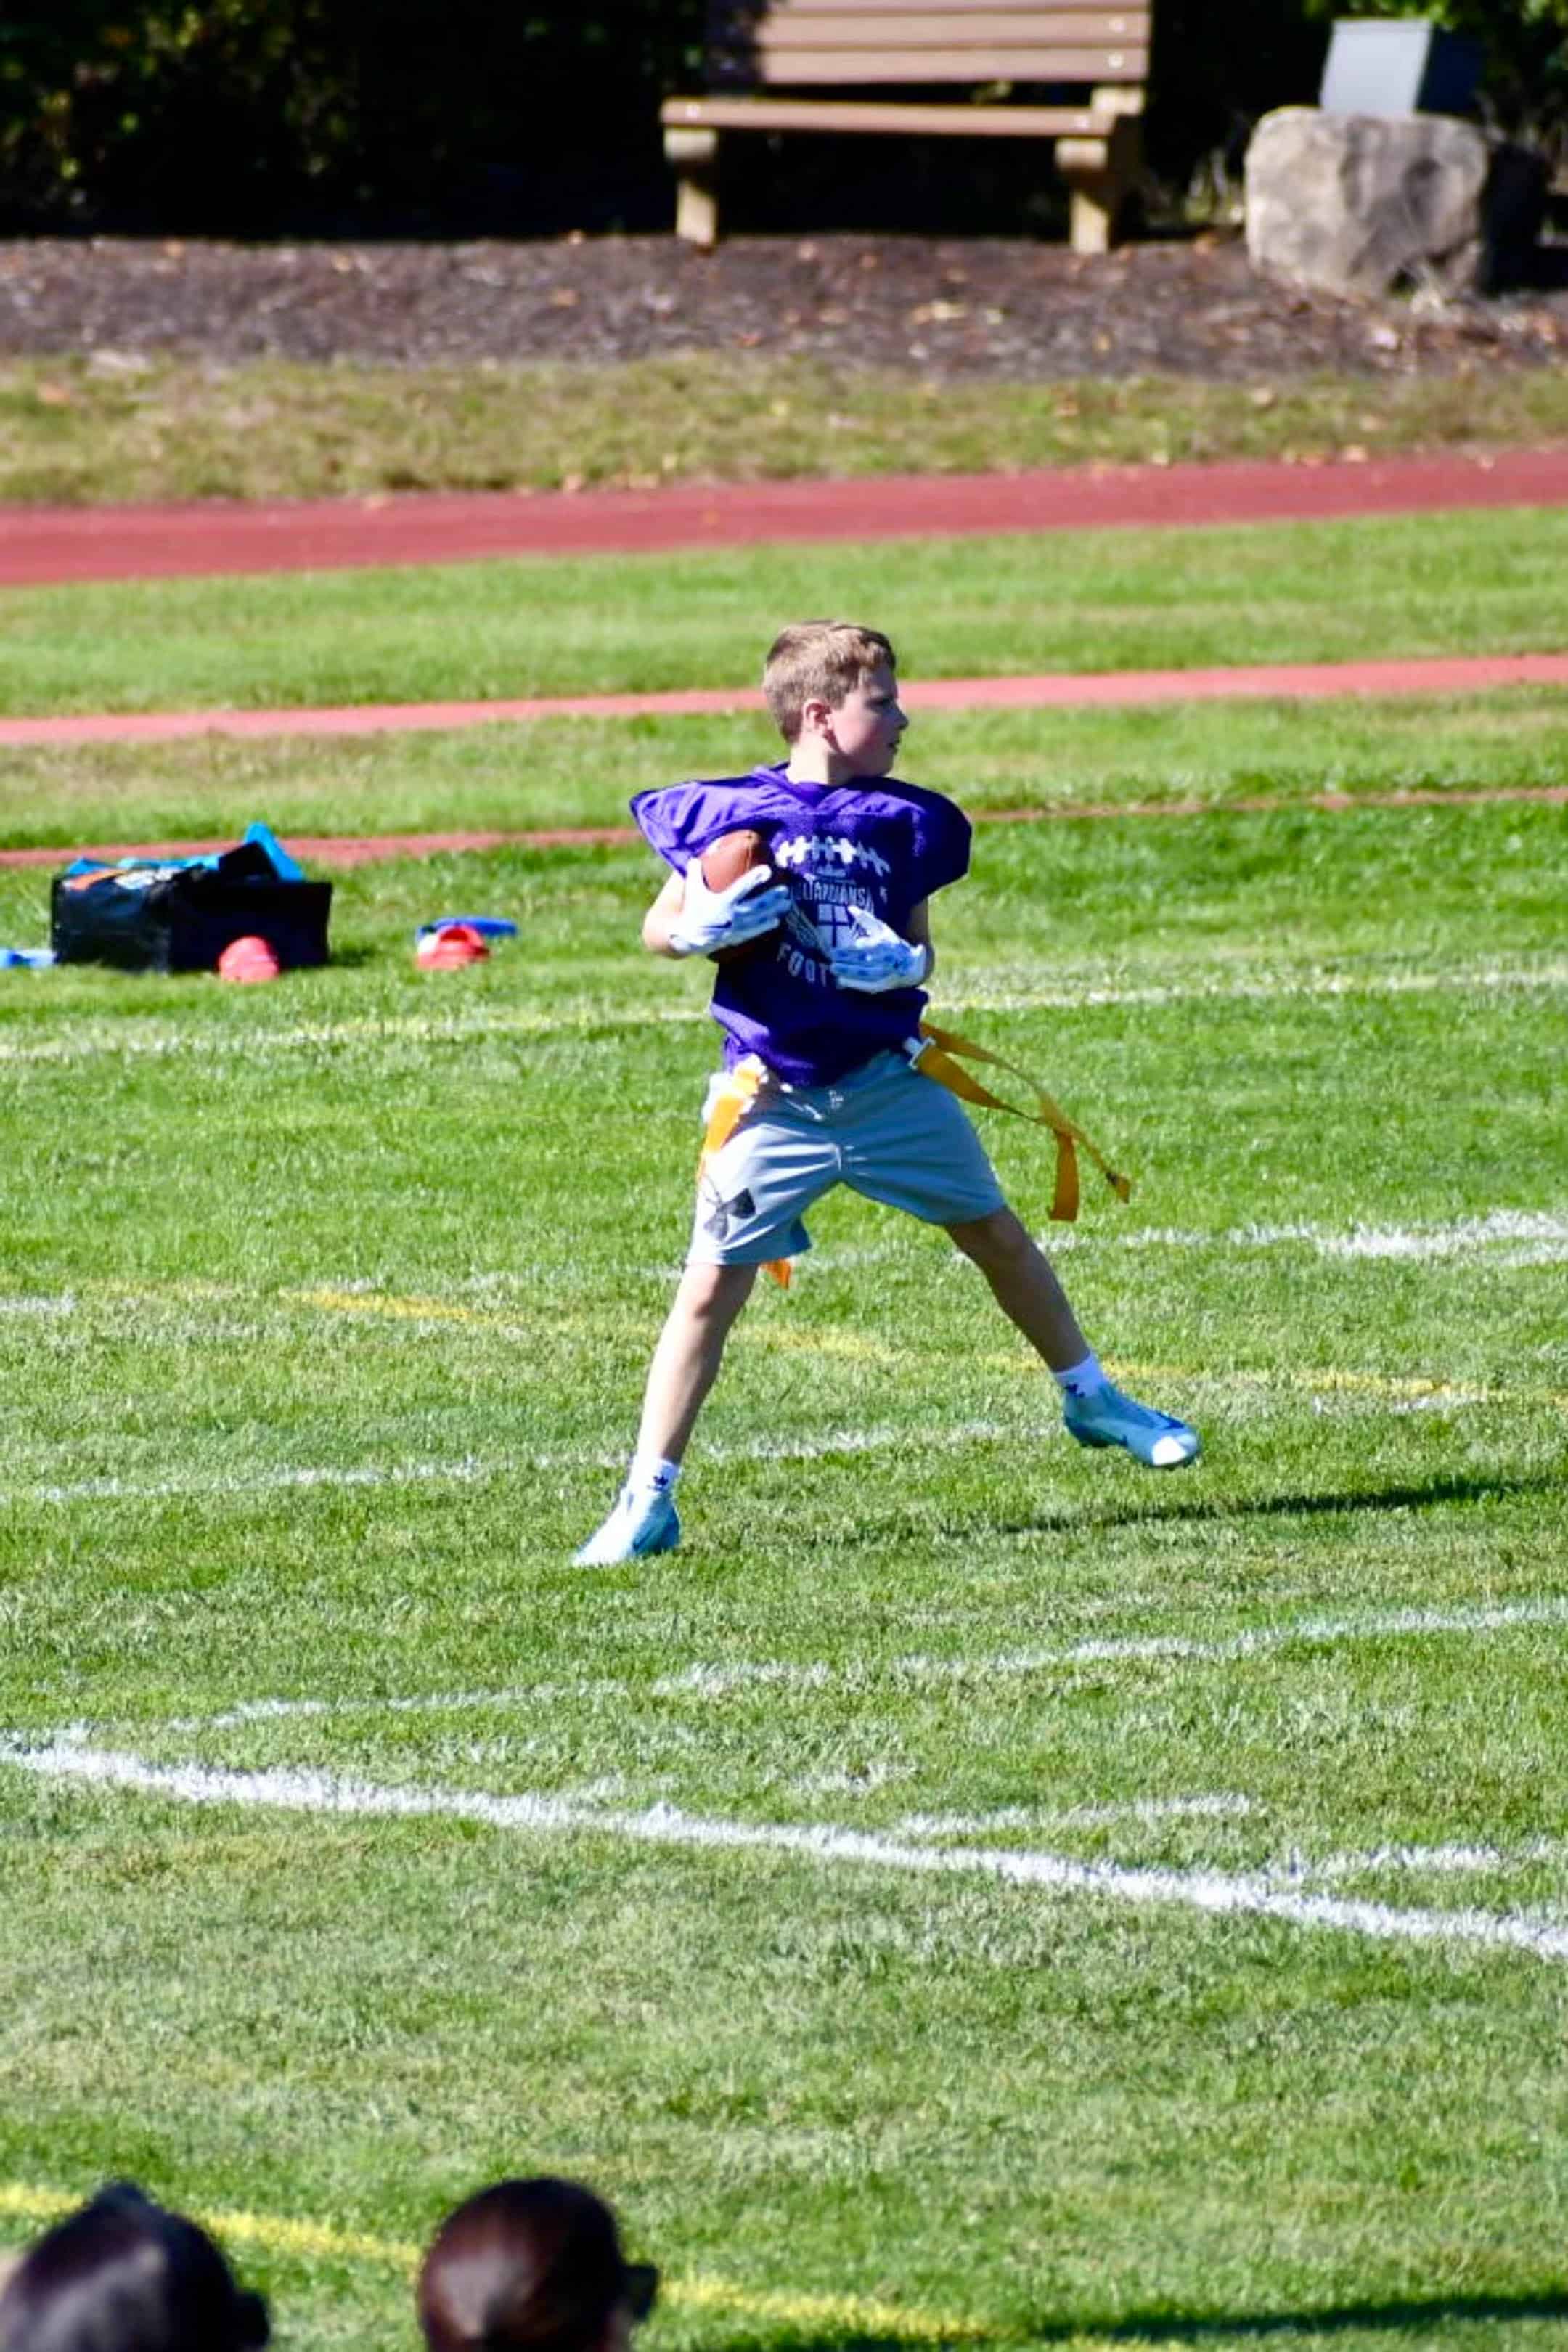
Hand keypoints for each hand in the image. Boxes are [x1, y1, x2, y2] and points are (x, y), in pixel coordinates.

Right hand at [669, 861, 791, 957]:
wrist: (687, 937)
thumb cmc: (692, 910)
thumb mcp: (692, 889)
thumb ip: (695, 871)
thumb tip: (698, 855)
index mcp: (722, 901)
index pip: (742, 887)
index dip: (755, 878)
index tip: (768, 870)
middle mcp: (731, 915)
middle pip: (757, 905)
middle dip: (772, 898)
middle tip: (786, 890)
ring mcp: (736, 928)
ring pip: (759, 919)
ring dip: (774, 911)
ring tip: (787, 904)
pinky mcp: (736, 937)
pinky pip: (754, 932)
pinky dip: (765, 927)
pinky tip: (776, 921)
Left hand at [829, 907, 930, 993]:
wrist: (915, 966)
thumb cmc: (894, 945)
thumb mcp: (882, 930)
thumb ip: (866, 919)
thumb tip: (850, 907)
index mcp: (885, 944)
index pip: (865, 947)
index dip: (849, 950)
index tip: (834, 950)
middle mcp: (887, 959)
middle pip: (864, 960)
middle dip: (846, 960)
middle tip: (831, 959)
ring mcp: (887, 973)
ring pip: (866, 973)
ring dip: (848, 972)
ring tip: (833, 969)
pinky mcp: (885, 985)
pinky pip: (869, 985)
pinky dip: (855, 984)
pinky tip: (841, 982)